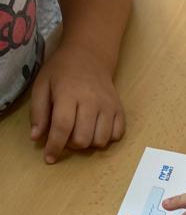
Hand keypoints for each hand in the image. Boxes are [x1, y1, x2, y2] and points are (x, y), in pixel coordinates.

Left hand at [30, 44, 124, 162]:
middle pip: (83, 139)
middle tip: (66, 136)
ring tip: (81, 131)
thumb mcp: (42, 85)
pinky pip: (116, 136)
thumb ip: (38, 112)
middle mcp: (91, 101)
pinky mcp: (119, 110)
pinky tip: (96, 129)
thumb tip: (37, 137)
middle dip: (72, 145)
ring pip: (101, 141)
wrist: (89, 56)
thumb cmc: (62, 71)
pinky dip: (106, 138)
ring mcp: (108, 106)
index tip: (50, 158)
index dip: (55, 146)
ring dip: (89, 144)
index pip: (62, 127)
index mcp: (69, 93)